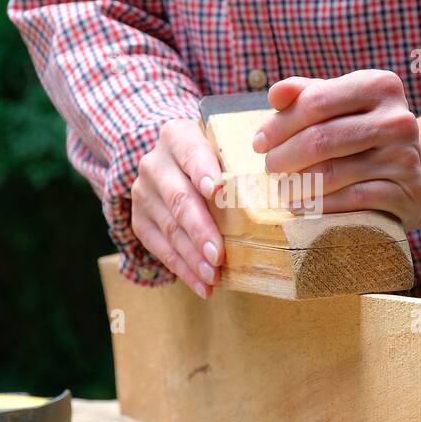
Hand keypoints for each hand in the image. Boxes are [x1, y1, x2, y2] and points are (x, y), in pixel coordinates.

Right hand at [130, 118, 223, 296]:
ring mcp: (143, 193)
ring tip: (213, 276)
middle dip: (200, 230)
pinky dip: (182, 269)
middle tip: (218, 255)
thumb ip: (240, 161)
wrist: (173, 162)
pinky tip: (202, 285)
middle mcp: (154, 163)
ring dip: (193, 257)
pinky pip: (159, 248)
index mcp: (177, 136)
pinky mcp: (139, 219)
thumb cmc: (213, 158)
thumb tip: (282, 189)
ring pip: (169, 228)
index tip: (215, 190)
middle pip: (179, 198)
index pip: (191, 152)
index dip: (202, 170)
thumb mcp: (223, 147)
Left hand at [252, 71, 420, 227]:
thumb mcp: (338, 104)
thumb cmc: (360, 132)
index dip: (279, 125)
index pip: (315, 101)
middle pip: (320, 139)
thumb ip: (305, 94)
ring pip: (331, 173)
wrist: (411, 170)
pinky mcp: (407, 193)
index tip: (259, 143)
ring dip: (296, 186)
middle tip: (269, 169)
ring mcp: (405, 157)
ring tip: (282, 190)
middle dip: (283, 157)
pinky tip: (302, 207)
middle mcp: (397, 119)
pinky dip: (319, 206)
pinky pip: (350, 200)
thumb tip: (275, 95)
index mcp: (379, 85)